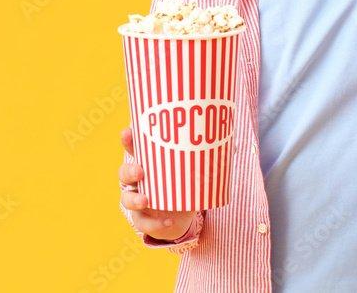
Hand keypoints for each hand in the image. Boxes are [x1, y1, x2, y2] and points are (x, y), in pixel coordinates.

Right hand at [118, 127, 195, 241]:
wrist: (183, 213)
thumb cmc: (185, 182)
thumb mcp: (192, 169)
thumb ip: (206, 157)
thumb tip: (232, 144)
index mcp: (147, 162)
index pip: (132, 147)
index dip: (128, 140)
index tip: (128, 132)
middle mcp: (138, 180)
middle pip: (123, 173)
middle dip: (129, 170)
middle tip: (140, 170)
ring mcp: (138, 200)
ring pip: (126, 199)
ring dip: (133, 199)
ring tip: (145, 200)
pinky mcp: (144, 219)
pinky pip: (144, 223)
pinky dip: (155, 224)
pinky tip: (169, 222)